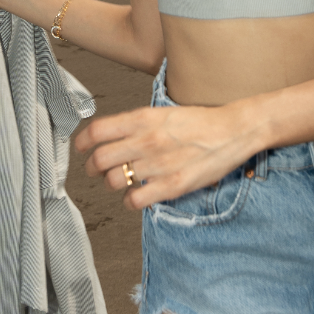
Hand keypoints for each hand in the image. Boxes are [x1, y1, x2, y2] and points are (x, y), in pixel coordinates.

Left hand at [74, 101, 256, 210]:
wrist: (232, 130)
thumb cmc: (199, 122)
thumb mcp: (163, 113)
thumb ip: (136, 125)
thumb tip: (111, 136)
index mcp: (143, 119)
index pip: (98, 131)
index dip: (82, 142)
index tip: (80, 148)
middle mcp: (147, 140)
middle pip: (100, 159)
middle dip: (92, 167)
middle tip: (94, 170)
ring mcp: (158, 164)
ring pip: (114, 181)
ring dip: (112, 184)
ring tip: (119, 182)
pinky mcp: (172, 185)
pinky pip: (135, 200)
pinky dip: (130, 201)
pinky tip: (136, 195)